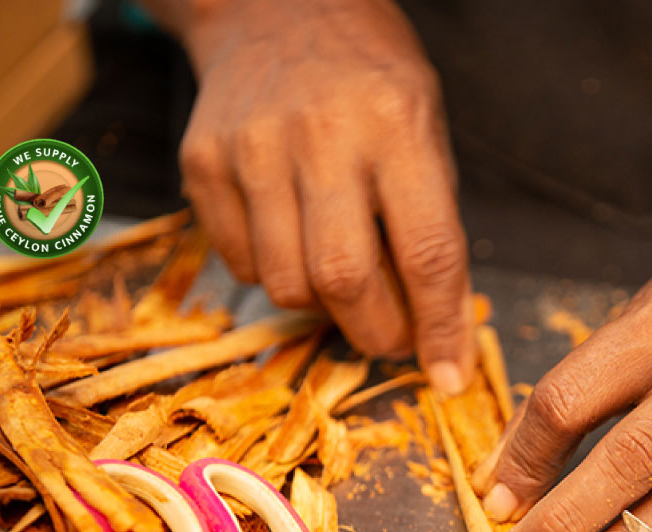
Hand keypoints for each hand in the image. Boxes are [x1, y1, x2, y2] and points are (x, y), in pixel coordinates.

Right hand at [177, 0, 472, 390]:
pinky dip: (277, 276)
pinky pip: (242, 263)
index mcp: (396, 125)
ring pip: (287, 286)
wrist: (276, 7)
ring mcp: (251, 148)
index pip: (427, 252)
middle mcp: (321, 136)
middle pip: (345, 280)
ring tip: (343, 277)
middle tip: (392, 337)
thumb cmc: (369, 77)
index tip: (448, 375)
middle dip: (377, 333)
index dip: (441, 327)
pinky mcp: (202, 162)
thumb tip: (437, 324)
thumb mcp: (426, 127)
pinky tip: (295, 239)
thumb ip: (430, 220)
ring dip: (324, 309)